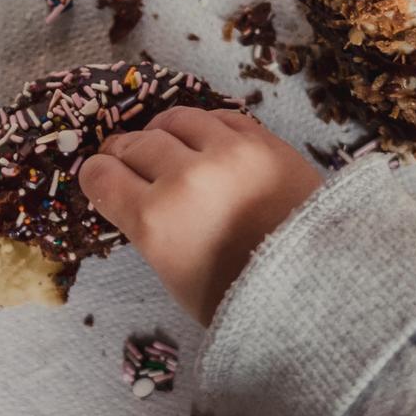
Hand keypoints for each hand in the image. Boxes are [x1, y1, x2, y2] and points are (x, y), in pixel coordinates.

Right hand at [79, 106, 321, 324]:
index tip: (99, 175)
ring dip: (161, 131)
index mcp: (155, 221)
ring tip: (163, 142)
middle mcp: (184, 178)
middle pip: (134, 144)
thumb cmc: (242, 298)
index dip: (96, 175)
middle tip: (123, 157)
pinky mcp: (261, 140)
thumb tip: (137, 198)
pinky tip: (202, 139)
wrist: (319, 285)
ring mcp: (226, 152)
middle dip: (123, 152)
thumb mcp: (176, 276)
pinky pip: (218, 117)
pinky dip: (204, 126)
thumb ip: (150, 230)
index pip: (102, 177)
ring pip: (175, 120)